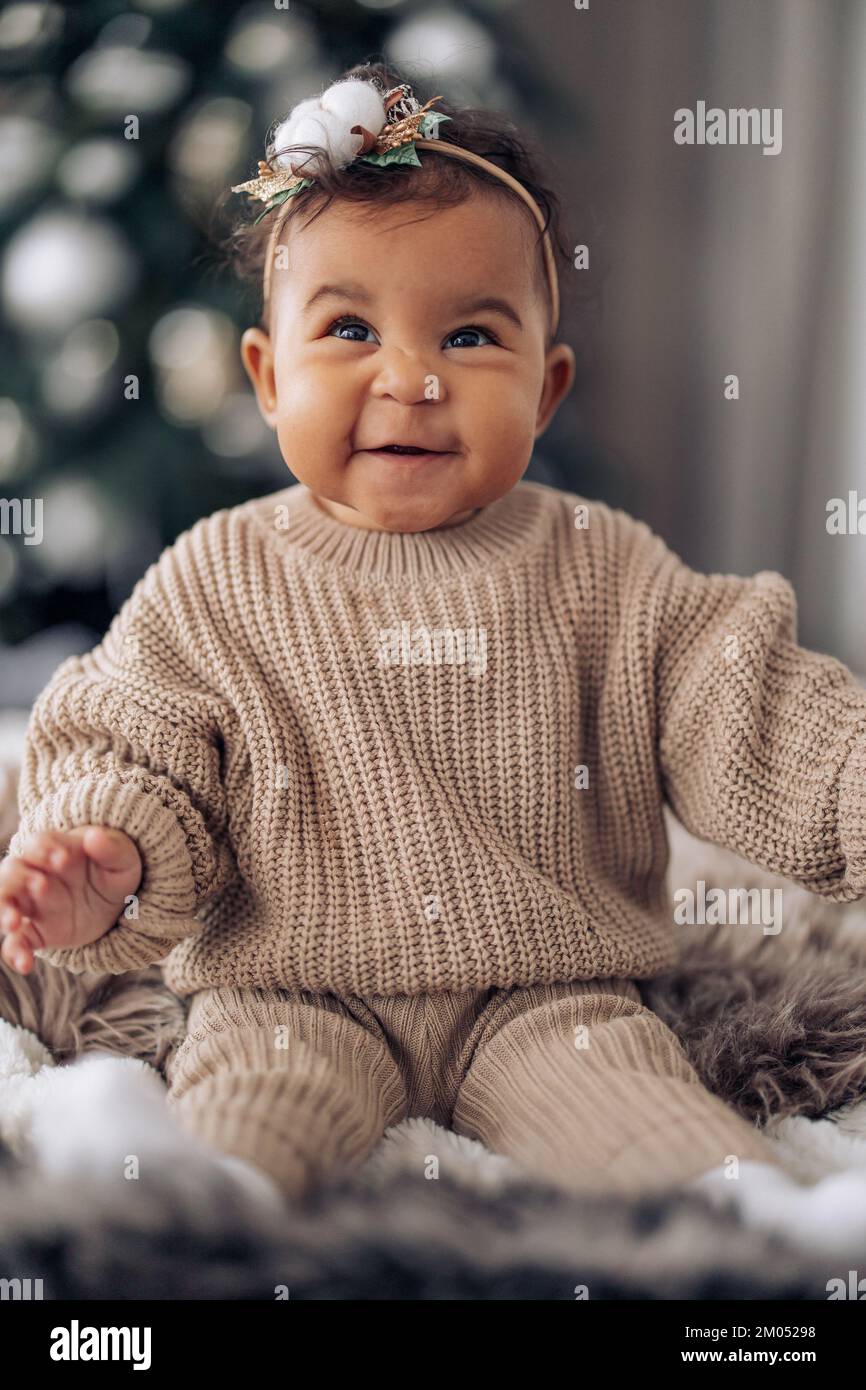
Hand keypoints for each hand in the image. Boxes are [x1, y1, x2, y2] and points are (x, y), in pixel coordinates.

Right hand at [0, 826, 142, 974]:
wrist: (117, 901)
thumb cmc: (115, 870)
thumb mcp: (122, 858)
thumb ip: (110, 848)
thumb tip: (95, 836)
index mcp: (56, 851)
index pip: (38, 843)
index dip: (45, 848)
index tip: (62, 859)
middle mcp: (37, 875)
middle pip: (12, 871)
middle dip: (20, 877)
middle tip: (41, 886)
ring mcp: (34, 905)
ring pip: (6, 903)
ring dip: (4, 910)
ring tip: (12, 922)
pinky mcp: (37, 932)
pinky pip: (17, 941)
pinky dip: (15, 952)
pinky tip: (25, 964)